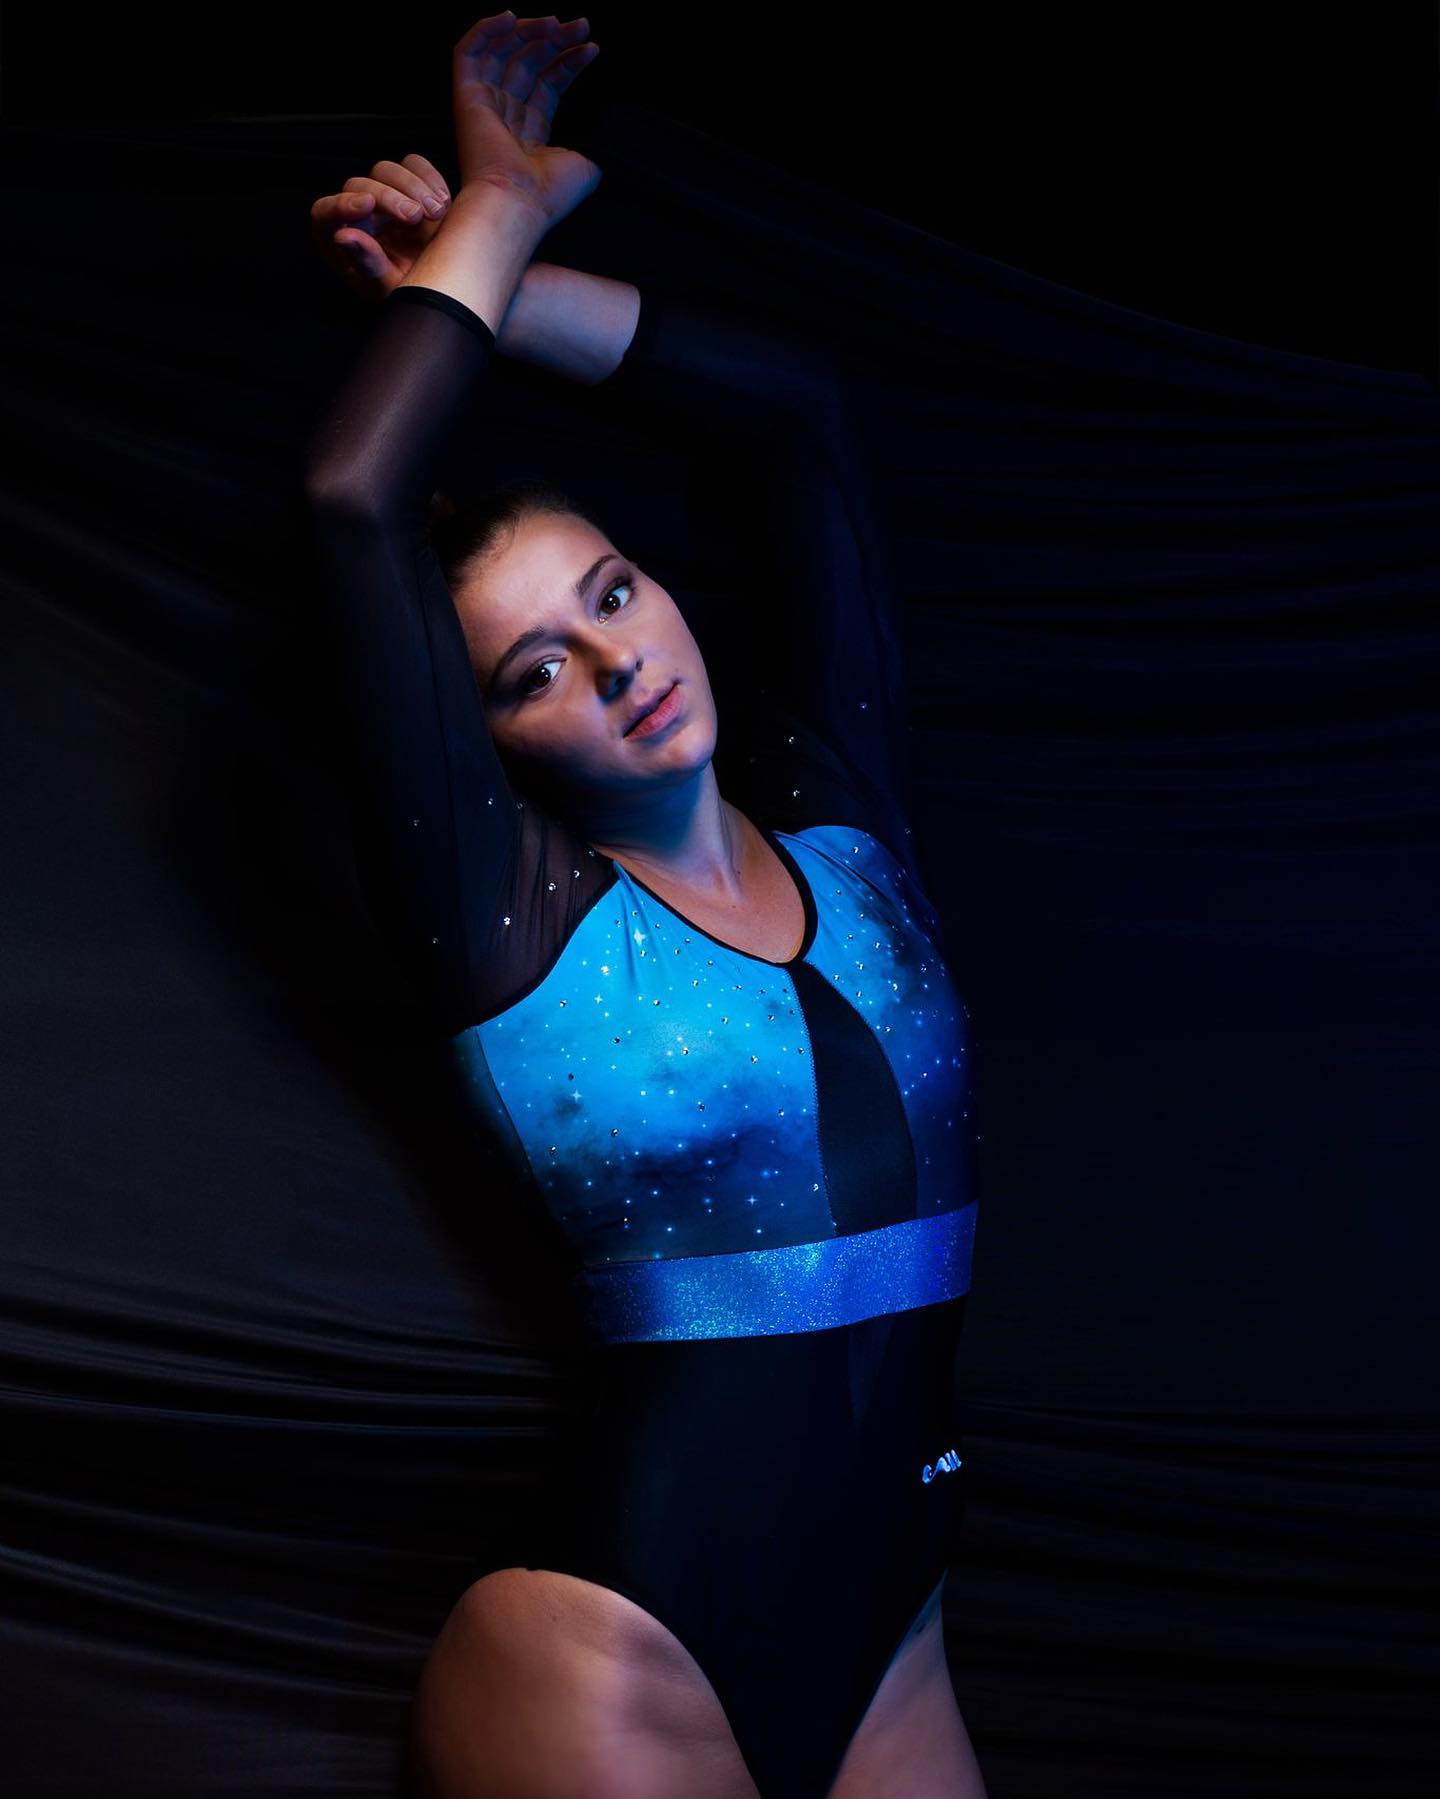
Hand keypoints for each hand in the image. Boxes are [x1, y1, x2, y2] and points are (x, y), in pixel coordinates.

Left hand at [308, 153, 453, 301]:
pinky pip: (414, 164)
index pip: (325, 212)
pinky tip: (442, 203)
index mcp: (342, 241)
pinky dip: (430, 178)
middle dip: (388, 198)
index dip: (341, 204)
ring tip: (436, 213)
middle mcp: (359, 214)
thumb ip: (367, 264)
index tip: (366, 205)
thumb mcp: (388, 287)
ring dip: (412, 187)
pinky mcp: (410, 186)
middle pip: (360, 185)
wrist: (444, 283)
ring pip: (386, 170)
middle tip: (414, 217)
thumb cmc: (408, 290)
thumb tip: (343, 236)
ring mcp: (385, 196)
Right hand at [452, 11, 601, 224]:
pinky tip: (510, 17)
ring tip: (557, 23)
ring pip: (501, 53)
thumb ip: (594, 136)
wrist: (518, 202)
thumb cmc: (550, 192)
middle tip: (580, 25)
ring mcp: (484, 107)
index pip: (548, 85)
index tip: (591, 47)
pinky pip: (469, 53)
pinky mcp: (466, 98)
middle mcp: (506, 118)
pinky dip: (486, 30)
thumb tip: (607, 115)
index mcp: (531, 134)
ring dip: (528, 31)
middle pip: (527, 64)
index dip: (569, 62)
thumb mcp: (587, 162)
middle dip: (555, 41)